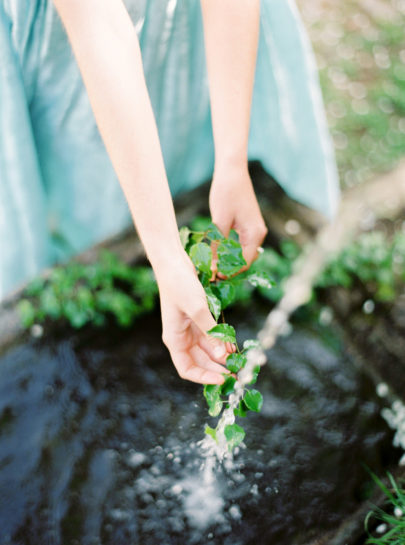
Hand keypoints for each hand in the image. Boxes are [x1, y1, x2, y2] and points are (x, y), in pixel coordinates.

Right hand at [155, 249, 231, 383]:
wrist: (174, 262)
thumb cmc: (180, 284)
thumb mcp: (197, 308)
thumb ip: (211, 332)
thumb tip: (223, 355)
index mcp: (175, 339)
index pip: (187, 369)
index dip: (204, 378)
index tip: (222, 379)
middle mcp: (182, 338)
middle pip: (200, 363)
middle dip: (218, 369)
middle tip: (237, 374)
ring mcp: (190, 329)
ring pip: (208, 351)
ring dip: (222, 357)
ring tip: (238, 361)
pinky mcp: (198, 319)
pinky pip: (212, 337)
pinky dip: (223, 342)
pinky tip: (234, 346)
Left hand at [209, 164, 266, 274]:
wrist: (232, 171)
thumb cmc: (226, 193)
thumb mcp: (220, 221)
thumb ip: (218, 245)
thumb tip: (213, 266)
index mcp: (255, 234)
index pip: (244, 262)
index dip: (229, 272)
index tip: (213, 277)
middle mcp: (258, 234)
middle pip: (244, 261)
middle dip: (228, 269)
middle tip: (210, 274)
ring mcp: (253, 230)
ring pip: (242, 254)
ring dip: (228, 262)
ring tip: (211, 266)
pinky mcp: (247, 227)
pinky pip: (239, 246)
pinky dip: (229, 252)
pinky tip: (216, 254)